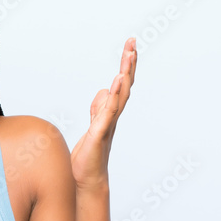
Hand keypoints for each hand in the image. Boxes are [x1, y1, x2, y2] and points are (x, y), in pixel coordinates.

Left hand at [70, 37, 135, 190]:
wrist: (87, 179)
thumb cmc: (89, 156)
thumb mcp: (93, 126)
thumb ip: (99, 109)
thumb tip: (104, 92)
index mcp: (109, 113)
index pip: (120, 85)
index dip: (126, 66)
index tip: (130, 46)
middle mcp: (112, 116)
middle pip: (125, 85)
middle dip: (129, 63)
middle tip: (132, 42)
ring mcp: (108, 124)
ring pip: (120, 95)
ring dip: (125, 74)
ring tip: (129, 54)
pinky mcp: (100, 133)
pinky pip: (109, 111)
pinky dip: (114, 96)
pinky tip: (117, 81)